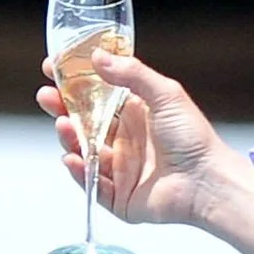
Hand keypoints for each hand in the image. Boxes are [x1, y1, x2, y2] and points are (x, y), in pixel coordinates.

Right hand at [37, 49, 237, 227]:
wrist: (207, 183)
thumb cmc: (194, 138)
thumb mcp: (165, 95)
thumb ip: (131, 75)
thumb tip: (98, 56)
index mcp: (137, 113)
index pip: (97, 94)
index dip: (74, 82)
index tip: (54, 67)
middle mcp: (126, 139)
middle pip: (84, 122)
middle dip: (62, 108)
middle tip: (46, 95)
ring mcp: (121, 168)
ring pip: (84, 151)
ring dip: (69, 137)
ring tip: (62, 124)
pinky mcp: (119, 197)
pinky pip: (92, 184)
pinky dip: (79, 172)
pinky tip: (72, 158)